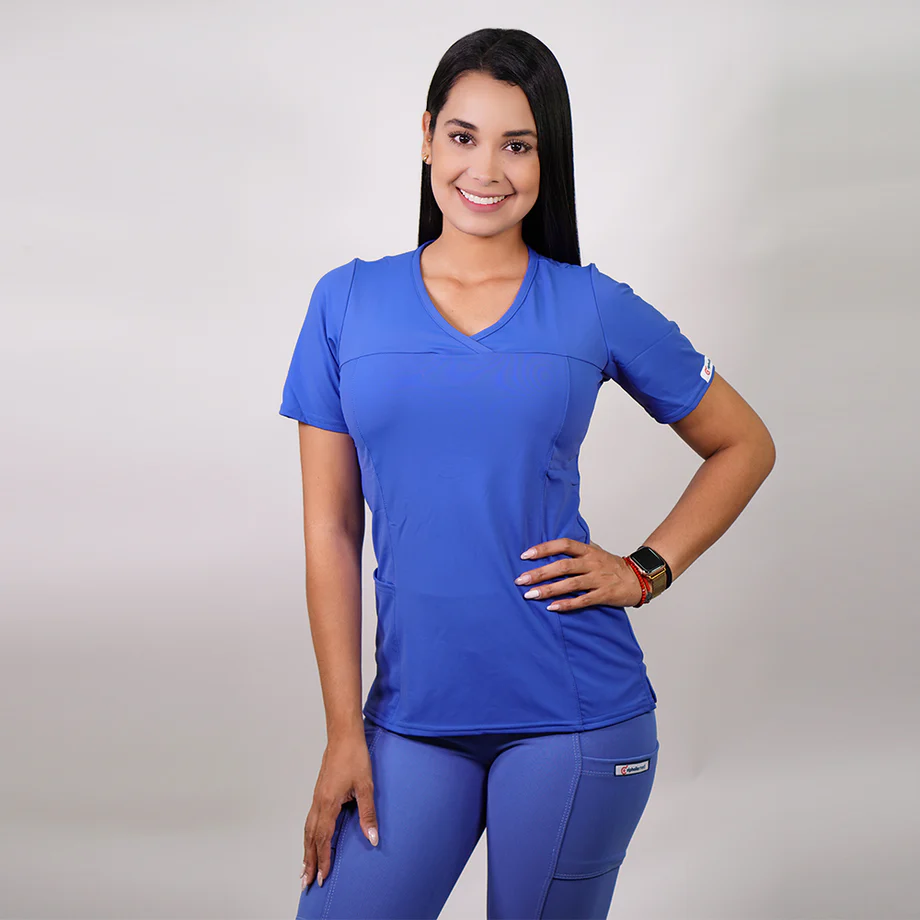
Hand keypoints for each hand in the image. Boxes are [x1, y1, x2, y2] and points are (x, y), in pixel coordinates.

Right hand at [301, 728, 378, 892]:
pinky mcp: (319, 791)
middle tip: (305, 882)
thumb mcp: (366, 787)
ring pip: (307, 829)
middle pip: (310, 838)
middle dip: (309, 861)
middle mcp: (319, 802)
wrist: (343, 735)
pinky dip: (308, 835)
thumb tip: (372, 837)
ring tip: (304, 867)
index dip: (323, 859)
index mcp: (328, 803)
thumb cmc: (355, 757)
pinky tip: (311, 839)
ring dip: (306, 850)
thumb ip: (368, 814)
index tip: (322, 877)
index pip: (323, 838)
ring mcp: (317, 796)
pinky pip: (310, 819)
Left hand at [515, 539, 644, 611]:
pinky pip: (582, 600)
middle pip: (562, 566)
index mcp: (588, 550)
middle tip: (520, 580)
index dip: (544, 548)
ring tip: (530, 595)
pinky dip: (567, 604)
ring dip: (548, 590)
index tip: (525, 555)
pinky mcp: (604, 595)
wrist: (639, 578)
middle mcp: (592, 563)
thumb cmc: (613, 565)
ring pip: (570, 584)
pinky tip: (552, 608)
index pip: (563, 545)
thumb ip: (577, 549)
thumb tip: (553, 545)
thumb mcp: (596, 551)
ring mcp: (598, 579)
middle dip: (540, 573)